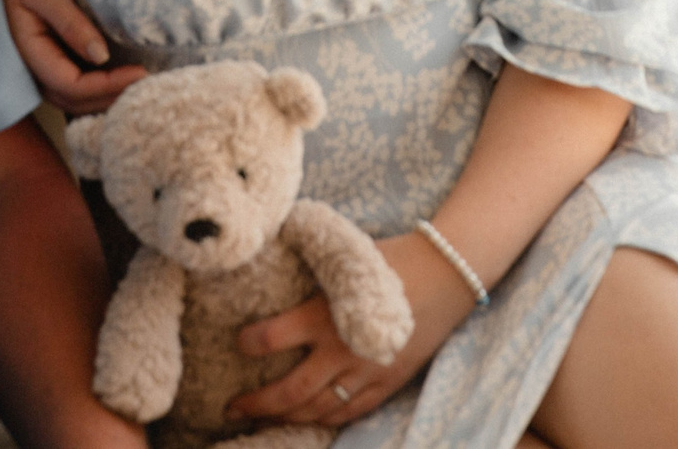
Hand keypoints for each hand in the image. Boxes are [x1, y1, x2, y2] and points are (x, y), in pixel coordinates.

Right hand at [0, 0, 145, 114]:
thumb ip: (70, 23)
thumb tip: (101, 57)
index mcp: (28, 47)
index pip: (70, 84)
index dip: (106, 86)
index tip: (141, 72)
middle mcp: (33, 60)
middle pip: (72, 99)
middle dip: (108, 98)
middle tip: (147, 85)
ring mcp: (41, 56)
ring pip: (72, 95)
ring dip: (103, 97)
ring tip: (137, 85)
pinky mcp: (51, 47)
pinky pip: (74, 78)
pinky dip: (97, 85)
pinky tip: (121, 75)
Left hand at [228, 231, 478, 427]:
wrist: (445, 274)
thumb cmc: (391, 259)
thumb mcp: (344, 260)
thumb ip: (312, 275)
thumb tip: (273, 265)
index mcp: (325, 314)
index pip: (272, 337)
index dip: (249, 343)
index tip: (238, 342)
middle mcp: (342, 351)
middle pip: (289, 391)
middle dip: (256, 403)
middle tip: (232, 407)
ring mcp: (366, 373)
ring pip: (317, 409)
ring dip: (285, 417)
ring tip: (263, 418)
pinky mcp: (387, 384)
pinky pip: (349, 412)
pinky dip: (324, 419)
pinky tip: (307, 419)